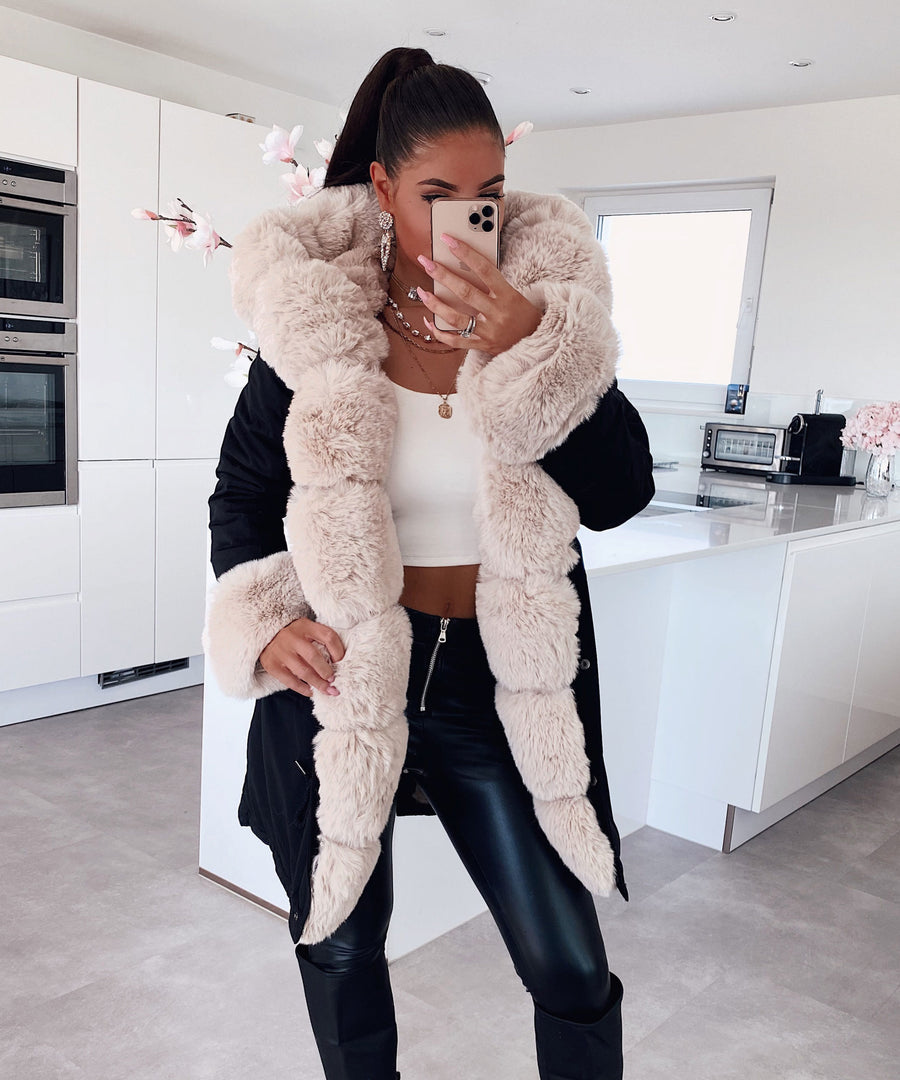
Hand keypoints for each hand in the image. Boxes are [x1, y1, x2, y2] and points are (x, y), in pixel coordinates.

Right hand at [259, 617, 344, 696]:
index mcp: (305, 626)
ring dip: (317, 683)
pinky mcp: (272, 665)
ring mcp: (280, 651)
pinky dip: (302, 688)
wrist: (265, 633)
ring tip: (327, 690)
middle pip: (313, 656)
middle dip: (326, 671)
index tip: (341, 662)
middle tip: (333, 680)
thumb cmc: (294, 635)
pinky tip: (311, 691)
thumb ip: (321, 640)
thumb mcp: (307, 629)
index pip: (327, 636)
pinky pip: (290, 681)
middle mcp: (292, 637)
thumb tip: (338, 663)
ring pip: (303, 671)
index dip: (338, 651)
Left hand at [416, 233, 541, 356]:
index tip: (448, 240)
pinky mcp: (482, 346)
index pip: (484, 270)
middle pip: (465, 292)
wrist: (539, 343)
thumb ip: (492, 284)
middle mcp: (497, 314)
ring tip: (421, 291)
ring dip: (436, 304)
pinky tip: (428, 321)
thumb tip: (464, 267)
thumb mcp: (514, 294)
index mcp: (508, 296)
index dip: (465, 253)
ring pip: (456, 318)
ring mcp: (489, 332)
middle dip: (443, 275)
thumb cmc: (524, 314)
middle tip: (425, 261)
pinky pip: (456, 341)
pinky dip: (440, 332)